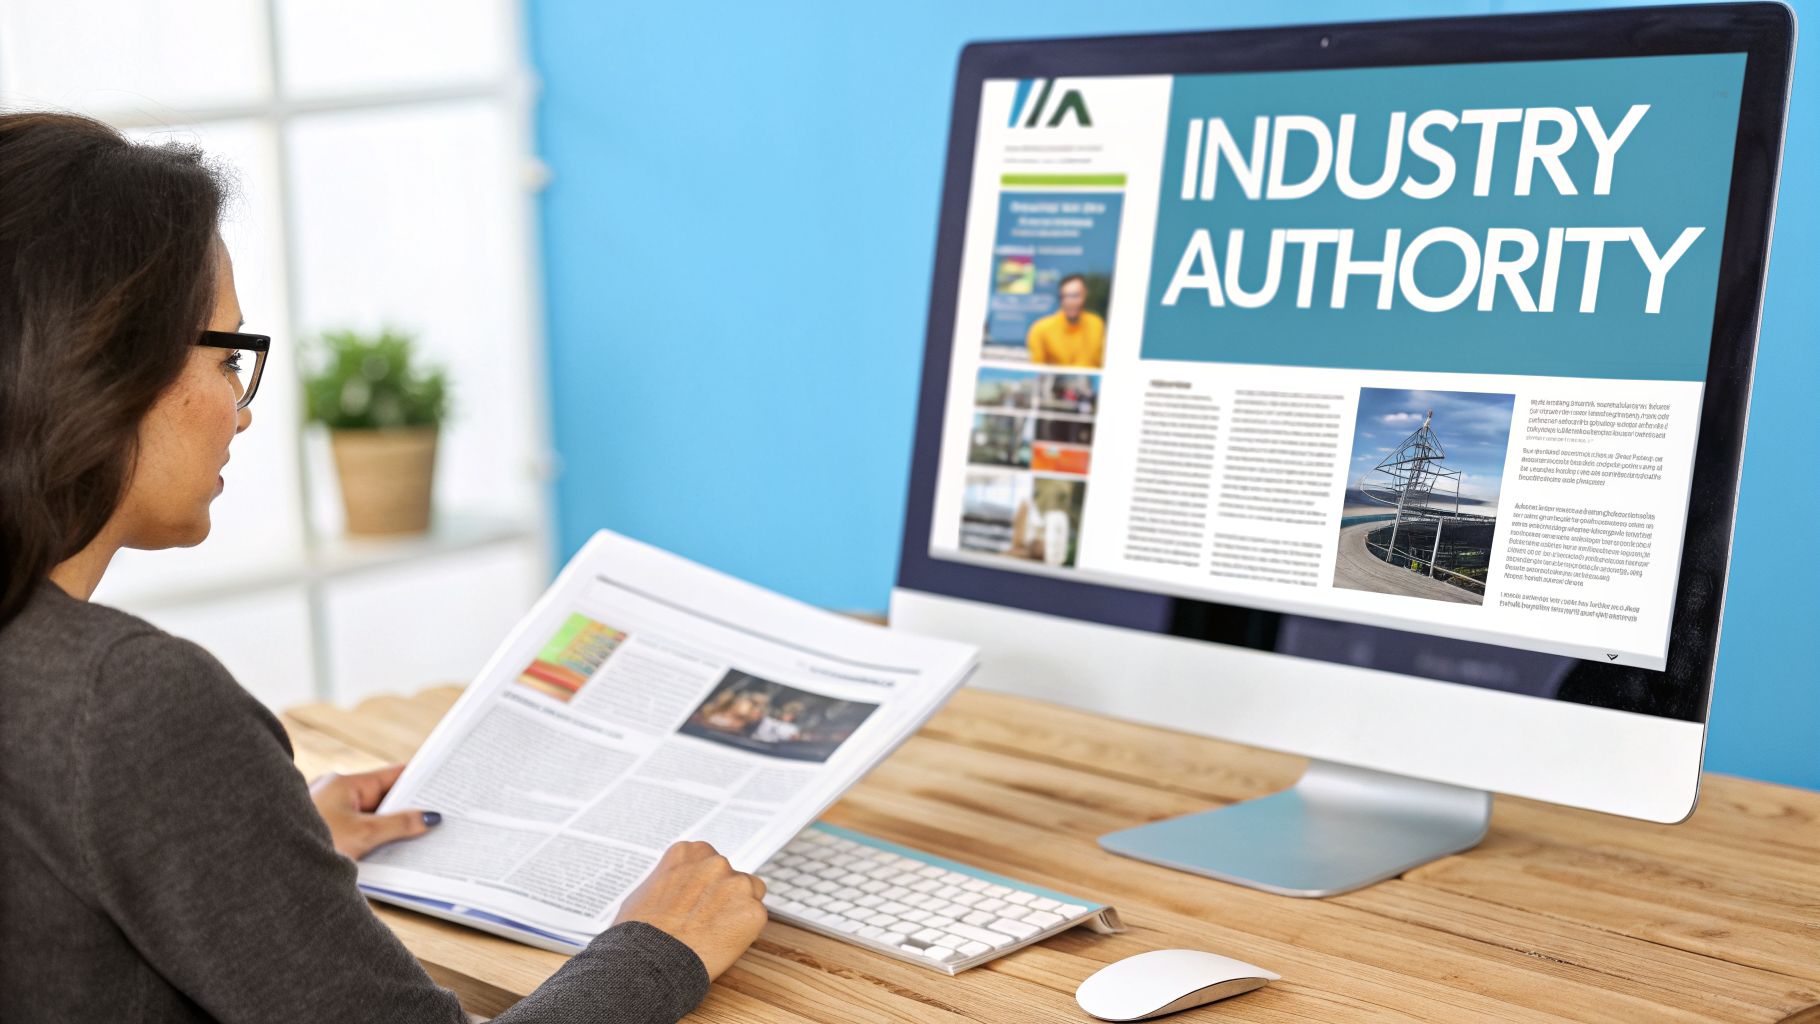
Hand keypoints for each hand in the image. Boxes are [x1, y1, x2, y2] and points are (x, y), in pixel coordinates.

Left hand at [308, 764, 438, 859]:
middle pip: (381, 797)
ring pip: (367, 816)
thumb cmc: (312, 844)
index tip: (442, 787)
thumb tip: (430, 817)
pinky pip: (354, 830)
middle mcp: (334, 793)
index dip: (419, 781)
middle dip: (407, 808)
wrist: (269, 870)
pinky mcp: (319, 833)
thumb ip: (399, 825)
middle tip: (437, 818)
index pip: (392, 775)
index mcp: (345, 783)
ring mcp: (325, 813)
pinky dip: (371, 838)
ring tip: (417, 838)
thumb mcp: (363, 835)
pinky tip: (385, 852)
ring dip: (389, 827)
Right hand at [612, 841, 767, 979]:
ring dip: (739, 910)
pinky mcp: (752, 911)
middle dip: (725, 897)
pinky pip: (756, 920)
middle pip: (733, 876)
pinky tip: (722, 944)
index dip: (707, 886)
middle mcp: (716, 862)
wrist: (649, 961)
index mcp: (690, 852)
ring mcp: (737, 884)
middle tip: (707, 921)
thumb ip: (673, 880)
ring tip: (714, 934)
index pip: (711, 863)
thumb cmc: (640, 931)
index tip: (700, 901)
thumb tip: (679, 889)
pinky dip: (745, 932)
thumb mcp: (647, 889)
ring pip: (751, 894)